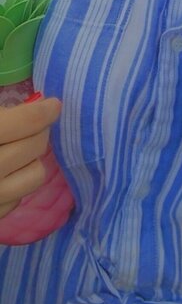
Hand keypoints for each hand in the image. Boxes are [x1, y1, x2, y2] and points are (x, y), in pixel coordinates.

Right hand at [0, 97, 61, 218]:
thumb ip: (5, 115)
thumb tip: (34, 105)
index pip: (26, 121)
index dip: (44, 110)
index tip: (53, 104)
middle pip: (35, 146)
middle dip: (39, 132)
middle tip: (34, 124)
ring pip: (36, 175)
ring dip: (32, 159)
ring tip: (19, 150)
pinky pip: (19, 198)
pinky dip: (18, 183)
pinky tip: (7, 173)